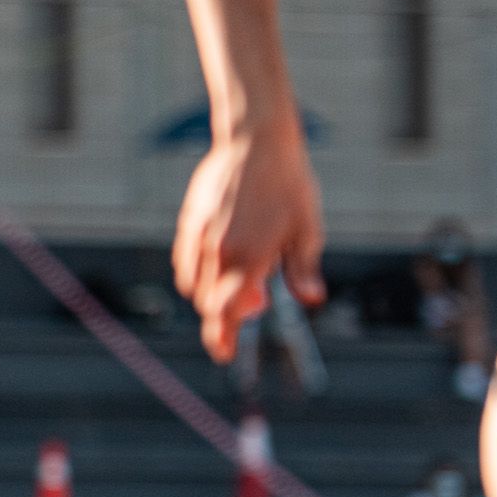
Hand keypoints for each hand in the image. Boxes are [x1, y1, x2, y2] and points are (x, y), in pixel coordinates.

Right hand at [169, 129, 324, 363]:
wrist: (255, 141)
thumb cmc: (289, 184)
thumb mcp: (307, 229)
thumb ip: (302, 269)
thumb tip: (312, 299)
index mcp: (249, 258)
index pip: (227, 313)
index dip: (224, 338)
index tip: (225, 355)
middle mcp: (218, 252)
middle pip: (208, 303)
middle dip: (224, 315)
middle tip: (252, 307)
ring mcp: (198, 237)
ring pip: (192, 285)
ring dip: (209, 295)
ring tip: (236, 283)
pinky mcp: (189, 222)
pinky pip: (184, 262)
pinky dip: (196, 274)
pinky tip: (218, 262)